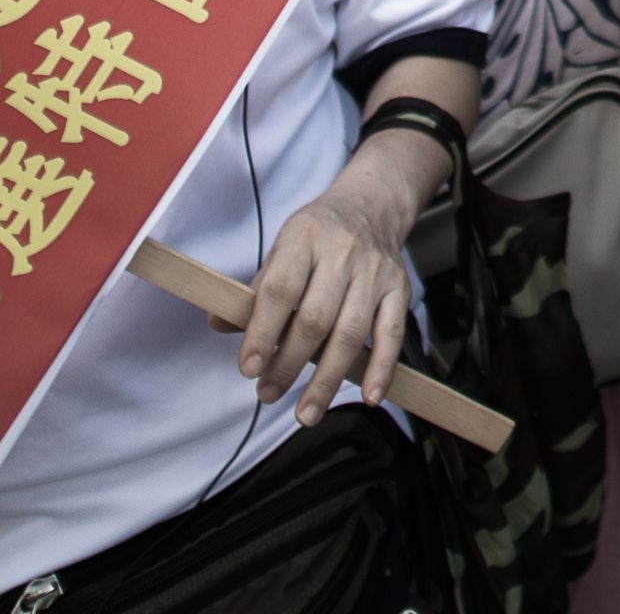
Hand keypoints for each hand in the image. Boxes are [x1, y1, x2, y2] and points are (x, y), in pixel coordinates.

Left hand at [242, 158, 422, 424]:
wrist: (372, 205)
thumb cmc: (317, 236)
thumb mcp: (282, 247)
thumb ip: (255, 289)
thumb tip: (220, 325)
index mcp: (304, 238)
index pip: (279, 290)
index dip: (262, 333)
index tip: (249, 369)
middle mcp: (342, 253)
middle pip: (315, 319)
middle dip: (289, 364)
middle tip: (267, 394)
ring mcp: (374, 272)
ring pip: (350, 333)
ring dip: (327, 380)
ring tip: (306, 413)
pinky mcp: (399, 288)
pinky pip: (392, 333)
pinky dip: (382, 368)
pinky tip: (370, 397)